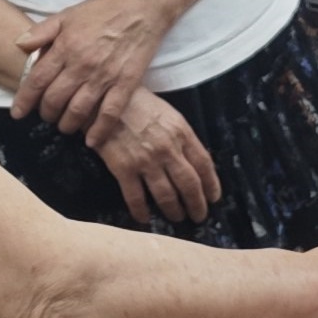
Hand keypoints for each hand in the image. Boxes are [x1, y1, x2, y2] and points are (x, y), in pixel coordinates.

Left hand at [12, 0, 167, 132]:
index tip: (17, 113)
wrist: (142, 7)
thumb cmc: (103, 10)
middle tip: (45, 116)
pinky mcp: (126, 83)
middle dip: (46, 113)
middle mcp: (82, 64)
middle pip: (55, 99)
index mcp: (66, 47)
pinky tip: (92, 141)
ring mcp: (105, 76)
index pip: (37, 80)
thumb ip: (42, 31)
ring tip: (65, 126)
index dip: (24, 100)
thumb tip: (18, 44)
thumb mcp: (68, 15)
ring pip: (79, 110)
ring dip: (67, 124)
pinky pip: (110, 113)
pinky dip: (99, 130)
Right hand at [84, 90, 218, 226]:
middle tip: (198, 216)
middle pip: (189, 184)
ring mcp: (145, 160)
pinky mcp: (123, 169)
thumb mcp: (168, 114)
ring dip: (174, 211)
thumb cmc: (138, 104)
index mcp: (181, 132)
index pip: (204, 164)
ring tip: (177, 218)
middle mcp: (167, 149)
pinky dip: (141, 212)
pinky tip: (144, 219)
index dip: (211, 185)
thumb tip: (193, 162)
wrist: (104, 99)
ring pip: (166, 195)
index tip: (213, 197)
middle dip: (197, 205)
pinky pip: (136, 198)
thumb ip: (182, 137)